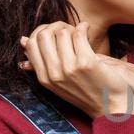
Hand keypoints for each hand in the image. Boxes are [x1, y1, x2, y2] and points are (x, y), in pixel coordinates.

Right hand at [19, 20, 133, 118]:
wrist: (110, 106)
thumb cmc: (85, 91)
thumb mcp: (58, 81)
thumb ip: (41, 62)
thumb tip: (23, 40)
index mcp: (44, 78)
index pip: (32, 44)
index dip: (42, 33)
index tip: (54, 33)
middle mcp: (54, 74)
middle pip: (43, 36)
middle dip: (55, 28)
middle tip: (68, 30)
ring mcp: (69, 68)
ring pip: (62, 33)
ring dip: (71, 28)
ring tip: (79, 32)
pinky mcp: (86, 62)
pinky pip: (78, 34)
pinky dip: (82, 27)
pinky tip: (86, 28)